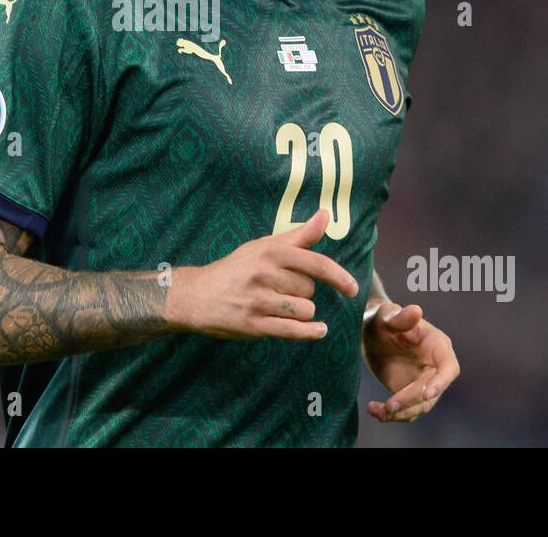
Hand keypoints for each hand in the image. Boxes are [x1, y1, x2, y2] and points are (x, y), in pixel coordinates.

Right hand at [166, 208, 357, 339]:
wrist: (196, 295)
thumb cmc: (235, 269)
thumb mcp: (263, 246)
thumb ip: (298, 235)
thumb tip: (325, 215)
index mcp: (269, 252)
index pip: (315, 264)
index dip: (339, 277)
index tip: (352, 288)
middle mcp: (264, 274)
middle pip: (309, 290)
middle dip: (301, 292)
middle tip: (279, 290)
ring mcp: (258, 300)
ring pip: (304, 310)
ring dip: (300, 312)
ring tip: (279, 306)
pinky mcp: (253, 324)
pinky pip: (292, 330)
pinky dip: (310, 332)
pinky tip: (319, 330)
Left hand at [362, 301, 458, 421]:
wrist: (369, 331)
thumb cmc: (382, 317)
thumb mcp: (387, 314)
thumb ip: (400, 316)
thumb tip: (416, 311)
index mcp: (437, 345)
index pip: (448, 368)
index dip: (441, 382)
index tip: (428, 394)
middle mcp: (434, 367)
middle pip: (430, 392)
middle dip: (410, 401)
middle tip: (388, 406)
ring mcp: (423, 382)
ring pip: (419, 406)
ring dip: (400, 413)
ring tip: (377, 411)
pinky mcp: (409, 393)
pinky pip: (406, 410)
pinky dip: (391, 415)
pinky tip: (373, 410)